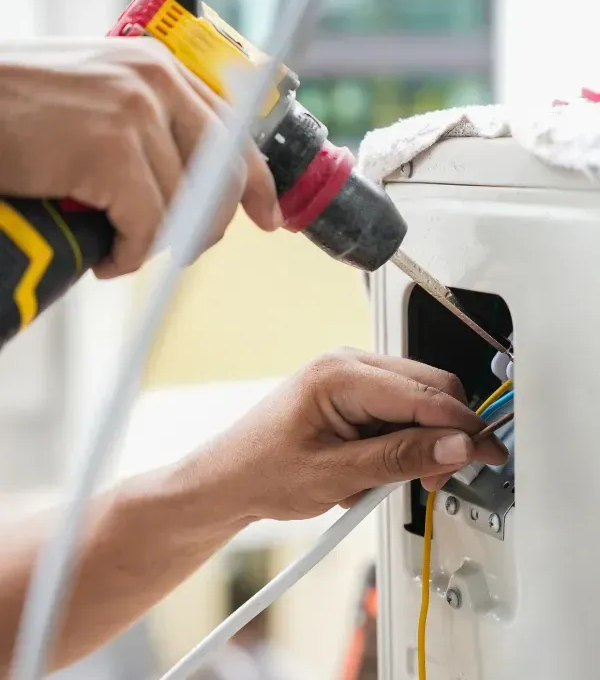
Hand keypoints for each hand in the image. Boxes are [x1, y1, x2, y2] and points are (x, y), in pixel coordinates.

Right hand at [0, 38, 279, 277]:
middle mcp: (155, 84)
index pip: (233, 132)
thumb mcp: (97, 100)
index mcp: (158, 70)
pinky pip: (146, 227)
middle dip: (207, 227)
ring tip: (121, 248)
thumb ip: (148, 128)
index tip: (268, 218)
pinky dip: (130, 256)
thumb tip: (190, 185)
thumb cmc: (19, 109)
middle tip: (180, 250)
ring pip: (181, 209)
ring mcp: (134, 115)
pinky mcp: (110, 151)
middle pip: (220, 177)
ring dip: (155, 245)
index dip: (255, 183)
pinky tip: (107, 259)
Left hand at [201, 349, 508, 519]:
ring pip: (418, 401)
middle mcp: (348, 365)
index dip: (463, 426)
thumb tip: (455, 446)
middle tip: (437, 477)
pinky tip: (374, 468)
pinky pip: (398, 411)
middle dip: (444, 434)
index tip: (487, 453)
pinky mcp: (352, 395)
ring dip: (419, 442)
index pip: (424, 393)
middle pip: (429, 389)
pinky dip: (400, 442)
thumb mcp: (336, 474)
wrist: (229, 479)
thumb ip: (401, 458)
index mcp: (340, 374)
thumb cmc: (262, 469)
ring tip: (386, 480)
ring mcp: (351, 377)